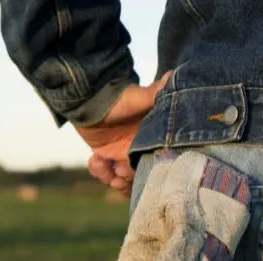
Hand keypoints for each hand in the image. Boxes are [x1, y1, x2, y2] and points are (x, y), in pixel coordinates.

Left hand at [77, 71, 170, 196]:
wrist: (90, 98)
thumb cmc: (118, 98)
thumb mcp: (138, 98)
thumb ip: (155, 94)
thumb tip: (172, 76)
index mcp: (152, 141)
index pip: (154, 166)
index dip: (142, 174)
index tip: (127, 170)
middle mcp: (139, 151)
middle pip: (138, 179)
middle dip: (126, 182)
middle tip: (116, 175)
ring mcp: (123, 156)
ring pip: (121, 181)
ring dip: (110, 178)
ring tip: (102, 165)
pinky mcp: (107, 158)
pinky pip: (105, 174)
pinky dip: (98, 171)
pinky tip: (94, 159)